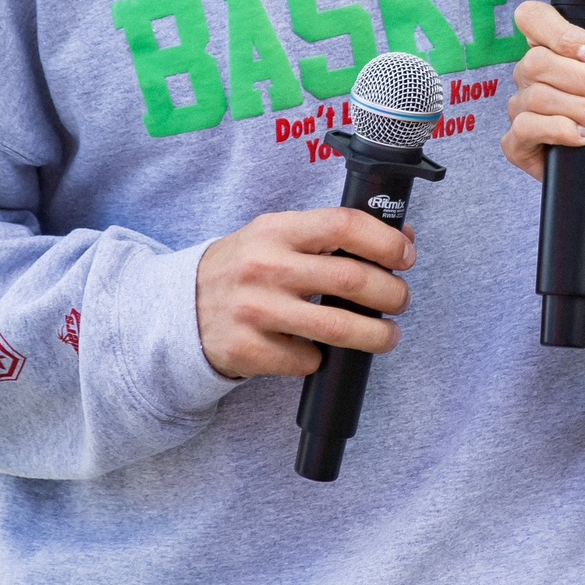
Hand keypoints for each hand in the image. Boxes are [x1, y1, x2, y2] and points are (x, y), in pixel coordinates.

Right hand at [193, 208, 415, 379]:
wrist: (179, 309)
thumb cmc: (243, 269)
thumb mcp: (277, 237)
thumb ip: (331, 234)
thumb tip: (400, 233)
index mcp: (276, 230)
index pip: (344, 225)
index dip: (385, 241)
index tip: (405, 256)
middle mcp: (266, 267)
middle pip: (352, 280)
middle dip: (392, 293)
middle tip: (400, 300)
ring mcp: (255, 310)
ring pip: (339, 327)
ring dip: (377, 335)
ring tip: (388, 335)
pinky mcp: (249, 350)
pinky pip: (308, 360)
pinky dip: (322, 358)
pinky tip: (318, 351)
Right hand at [502, 0, 584, 220]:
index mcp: (559, 49)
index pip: (532, 18)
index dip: (558, 33)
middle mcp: (537, 76)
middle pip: (533, 61)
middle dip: (581, 80)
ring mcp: (527, 110)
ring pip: (532, 97)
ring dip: (579, 110)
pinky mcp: (522, 145)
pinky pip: (523, 130)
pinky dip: (559, 132)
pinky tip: (584, 139)